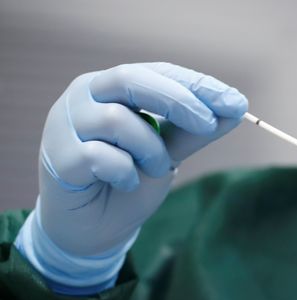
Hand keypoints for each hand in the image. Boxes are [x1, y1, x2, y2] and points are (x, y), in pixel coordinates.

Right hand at [14, 63, 247, 294]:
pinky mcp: (56, 156)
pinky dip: (124, 171)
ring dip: (150, 149)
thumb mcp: (169, 151)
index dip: (198, 85)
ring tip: (154, 169)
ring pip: (116, 120)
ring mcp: (64, 124)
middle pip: (130, 79)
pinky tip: (124, 182)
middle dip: (178, 101)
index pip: (158, 71)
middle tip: (208, 124)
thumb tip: (236, 108)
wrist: (95, 228)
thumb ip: (195, 130)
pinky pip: (99, 155)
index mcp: (112, 86)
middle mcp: (84, 95)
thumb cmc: (129, 180)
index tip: (236, 102)